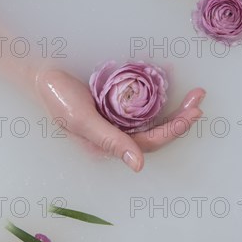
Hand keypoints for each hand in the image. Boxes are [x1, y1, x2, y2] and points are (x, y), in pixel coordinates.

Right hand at [35, 68, 204, 171]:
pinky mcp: (115, 105)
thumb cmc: (59, 98)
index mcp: (109, 145)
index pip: (149, 142)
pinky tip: (167, 78)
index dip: (173, 130)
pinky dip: (156, 93)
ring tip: (193, 93)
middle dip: (180, 117)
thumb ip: (111, 141)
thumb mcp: (83, 121)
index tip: (193, 114)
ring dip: (174, 107)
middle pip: (156, 131)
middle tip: (199, 99)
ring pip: (152, 118)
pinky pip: (141, 102)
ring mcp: (117, 119)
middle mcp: (117, 135)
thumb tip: (139, 166)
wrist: (42, 76)